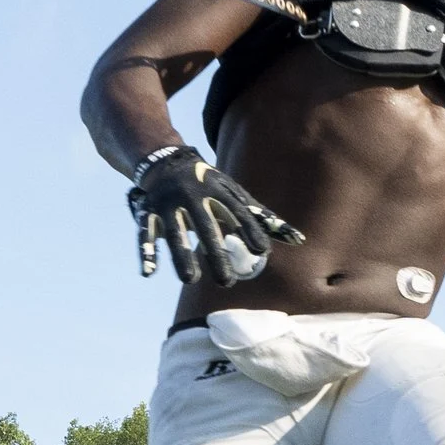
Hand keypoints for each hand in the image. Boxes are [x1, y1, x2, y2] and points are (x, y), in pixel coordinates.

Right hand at [127, 145, 305, 284]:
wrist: (167, 162)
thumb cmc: (211, 187)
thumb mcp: (236, 196)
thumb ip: (263, 219)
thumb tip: (299, 240)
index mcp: (218, 192)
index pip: (236, 212)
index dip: (249, 229)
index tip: (262, 251)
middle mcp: (193, 196)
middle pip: (205, 226)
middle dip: (214, 252)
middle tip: (226, 282)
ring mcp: (169, 204)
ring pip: (174, 232)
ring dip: (181, 255)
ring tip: (190, 279)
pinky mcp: (149, 212)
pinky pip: (145, 232)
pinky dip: (146, 251)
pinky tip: (148, 273)